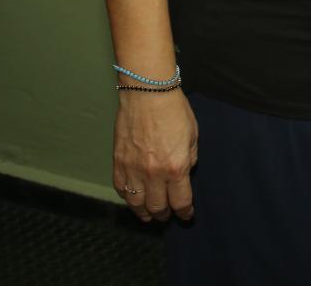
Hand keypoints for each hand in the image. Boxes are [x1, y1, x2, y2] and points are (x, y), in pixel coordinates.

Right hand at [112, 89, 197, 221]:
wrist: (147, 94)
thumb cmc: (174, 110)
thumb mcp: (193, 135)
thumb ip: (189, 157)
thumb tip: (185, 171)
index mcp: (176, 167)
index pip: (180, 201)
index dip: (185, 212)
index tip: (187, 215)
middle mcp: (153, 174)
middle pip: (157, 207)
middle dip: (164, 215)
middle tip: (166, 216)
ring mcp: (133, 170)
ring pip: (135, 203)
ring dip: (143, 212)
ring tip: (148, 215)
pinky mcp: (118, 163)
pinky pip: (121, 188)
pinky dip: (127, 197)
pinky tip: (132, 199)